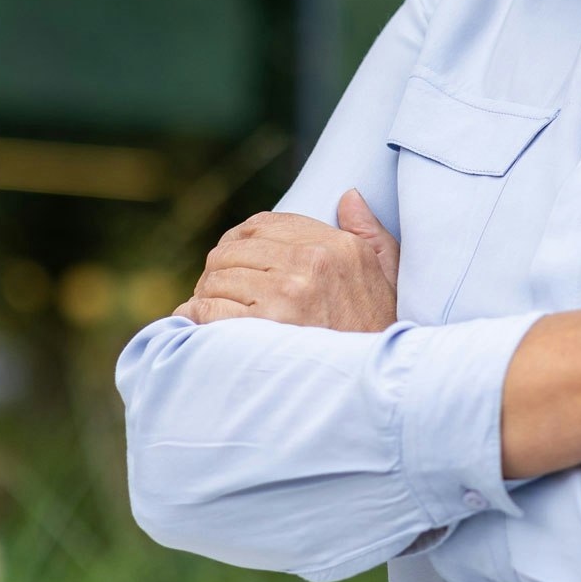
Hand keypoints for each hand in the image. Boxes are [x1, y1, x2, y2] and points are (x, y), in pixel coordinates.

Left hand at [174, 190, 399, 331]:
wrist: (375, 385)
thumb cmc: (378, 329)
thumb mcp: (387, 273)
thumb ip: (368, 231)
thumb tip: (348, 196)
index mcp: (336, 246)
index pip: (265, 223)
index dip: (241, 239)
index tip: (236, 259)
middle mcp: (310, 263)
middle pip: (233, 249)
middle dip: (220, 269)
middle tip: (219, 290)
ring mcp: (286, 296)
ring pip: (216, 277)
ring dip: (206, 293)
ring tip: (210, 308)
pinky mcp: (262, 329)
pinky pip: (207, 309)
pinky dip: (193, 315)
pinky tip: (196, 323)